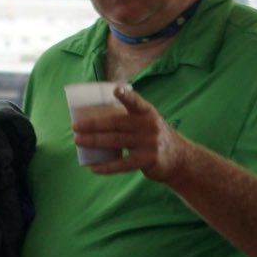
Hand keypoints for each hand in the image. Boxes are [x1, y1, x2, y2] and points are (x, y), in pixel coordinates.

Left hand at [72, 86, 188, 182]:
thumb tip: (94, 121)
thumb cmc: (154, 138)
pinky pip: (122, 164)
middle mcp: (148, 125)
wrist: (181, 160)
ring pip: (115, 141)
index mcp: (147, 112)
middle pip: (116, 123)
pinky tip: (94, 167)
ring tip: (78, 141)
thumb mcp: (148, 123)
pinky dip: (107, 166)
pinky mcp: (148, 160)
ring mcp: (149, 143)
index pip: (136, 101)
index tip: (115, 89)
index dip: (126, 95)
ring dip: (94, 141)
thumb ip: (129, 119)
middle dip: (94, 125)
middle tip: (75, 126)